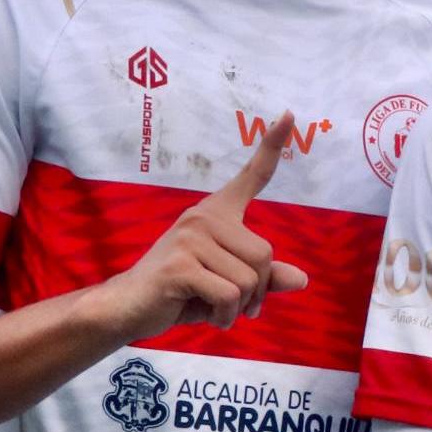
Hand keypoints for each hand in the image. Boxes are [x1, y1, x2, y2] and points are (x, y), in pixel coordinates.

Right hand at [88, 115, 309, 338]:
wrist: (129, 308)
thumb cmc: (182, 293)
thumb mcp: (230, 286)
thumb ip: (264, 279)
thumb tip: (302, 279)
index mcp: (217, 215)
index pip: (251, 177)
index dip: (272, 146)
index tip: (289, 114)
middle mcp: (203, 217)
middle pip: (265, 256)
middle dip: (256, 292)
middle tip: (228, 304)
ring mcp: (190, 237)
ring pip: (250, 280)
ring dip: (238, 308)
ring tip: (210, 306)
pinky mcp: (180, 264)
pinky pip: (229, 296)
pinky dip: (223, 316)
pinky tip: (203, 314)